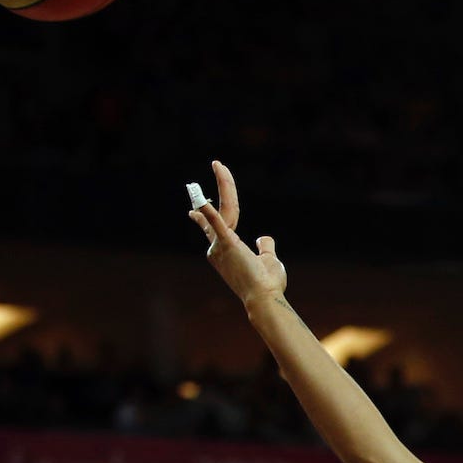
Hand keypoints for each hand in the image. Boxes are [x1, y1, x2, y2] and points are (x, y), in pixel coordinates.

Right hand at [187, 160, 287, 310]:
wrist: (266, 299)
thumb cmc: (267, 284)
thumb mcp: (269, 260)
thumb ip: (265, 247)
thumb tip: (263, 238)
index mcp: (226, 250)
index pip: (218, 224)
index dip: (206, 213)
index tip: (193, 209)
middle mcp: (218, 247)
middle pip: (222, 211)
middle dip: (223, 186)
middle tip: (218, 164)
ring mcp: (220, 246)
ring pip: (225, 210)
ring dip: (224, 186)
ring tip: (219, 165)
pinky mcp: (227, 245)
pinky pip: (217, 224)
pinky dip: (208, 213)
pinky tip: (199, 203)